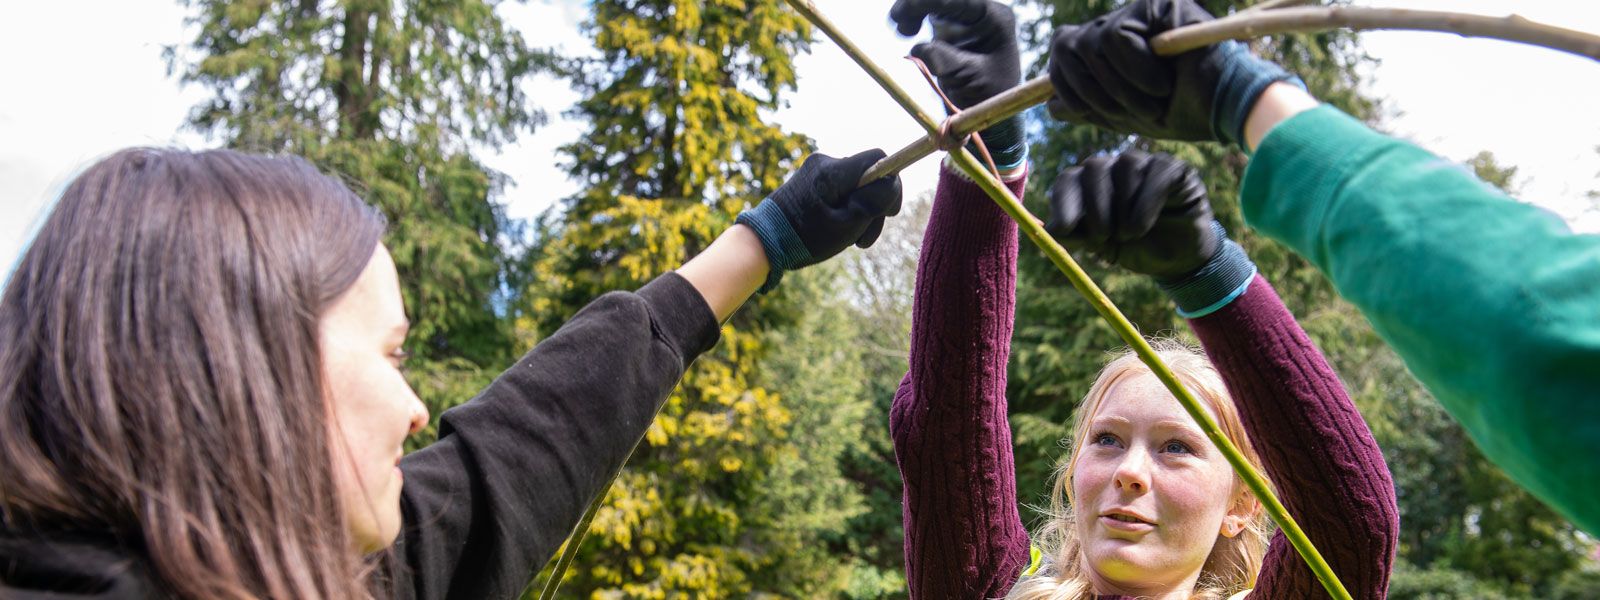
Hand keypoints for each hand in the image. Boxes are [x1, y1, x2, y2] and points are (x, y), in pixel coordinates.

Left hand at [736, 149, 902, 291]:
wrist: (765, 240)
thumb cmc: (805, 238)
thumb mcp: (848, 226)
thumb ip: (875, 201)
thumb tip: (892, 181)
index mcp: (832, 172)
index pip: (879, 159)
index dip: (892, 184)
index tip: (890, 213)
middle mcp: (824, 162)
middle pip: (869, 175)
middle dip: (874, 206)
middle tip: (864, 240)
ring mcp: (816, 168)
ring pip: (856, 184)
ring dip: (861, 211)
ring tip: (852, 241)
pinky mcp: (812, 177)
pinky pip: (842, 187)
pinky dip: (847, 207)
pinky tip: (839, 230)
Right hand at [889, 0, 1026, 169]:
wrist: (987, 106)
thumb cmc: (989, 94)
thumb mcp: (971, 79)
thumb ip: (947, 60)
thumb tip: (918, 47)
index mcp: (994, 18)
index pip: (961, 1)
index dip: (932, 1)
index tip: (909, 7)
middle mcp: (979, 12)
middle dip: (918, 3)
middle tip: (897, 19)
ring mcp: (964, 17)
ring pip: (933, 2)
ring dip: (913, 9)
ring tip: (903, 29)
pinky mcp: (949, 26)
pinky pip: (927, 11)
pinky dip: (913, 17)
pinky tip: (907, 31)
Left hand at [1044, 150, 1216, 278]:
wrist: (1177, 259)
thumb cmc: (1135, 247)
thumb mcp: (1102, 246)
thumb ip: (1076, 235)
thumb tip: (1047, 230)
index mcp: (1088, 185)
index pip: (1068, 180)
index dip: (1063, 202)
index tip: (1065, 227)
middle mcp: (1113, 168)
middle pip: (1094, 167)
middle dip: (1096, 206)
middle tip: (1103, 236)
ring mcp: (1143, 163)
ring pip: (1126, 166)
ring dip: (1124, 206)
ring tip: (1130, 234)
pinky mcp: (1173, 168)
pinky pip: (1157, 172)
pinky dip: (1147, 202)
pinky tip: (1144, 226)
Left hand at [1046, 0, 1296, 145]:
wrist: (1227, 111)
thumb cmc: (1185, 114)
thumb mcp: (1125, 115)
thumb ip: (1089, 106)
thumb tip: (1053, 104)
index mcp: (1114, 48)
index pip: (1063, 56)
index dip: (1067, 89)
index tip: (1093, 112)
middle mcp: (1123, 23)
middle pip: (1065, 47)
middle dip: (1088, 92)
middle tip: (1129, 112)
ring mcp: (1139, 11)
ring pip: (1088, 45)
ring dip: (1118, 88)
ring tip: (1153, 101)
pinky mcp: (1155, 3)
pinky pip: (1115, 38)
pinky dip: (1134, 71)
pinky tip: (1162, 83)